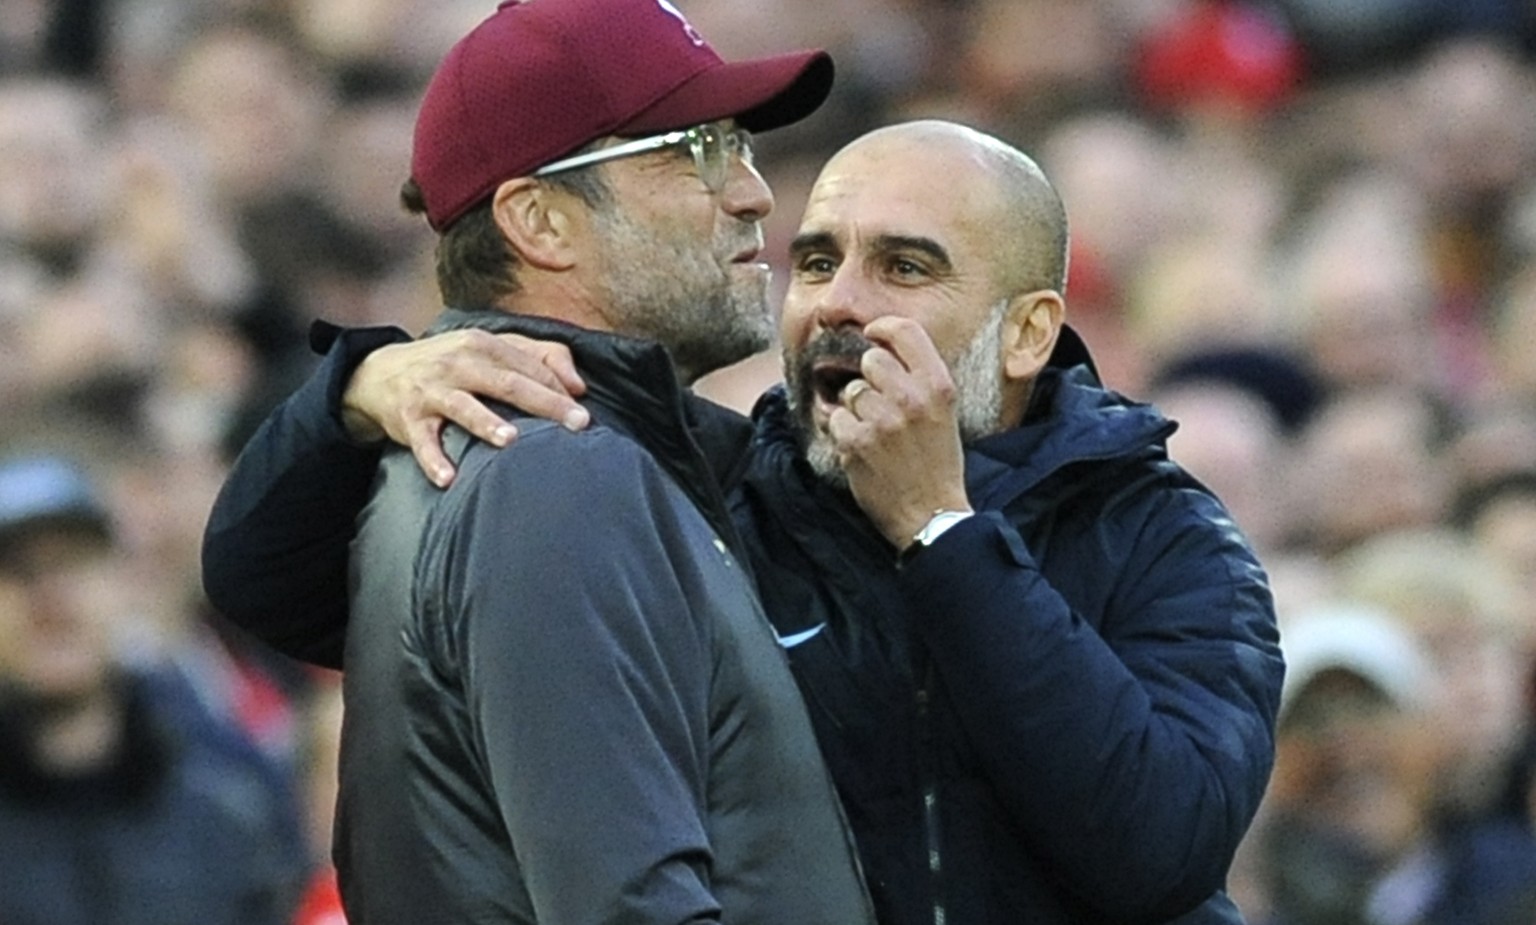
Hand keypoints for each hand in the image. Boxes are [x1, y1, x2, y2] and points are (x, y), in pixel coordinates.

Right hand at [342, 330, 589, 486]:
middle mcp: (458, 364)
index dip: (558, 390)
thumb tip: (578, 386)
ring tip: (510, 440)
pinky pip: (422, 441)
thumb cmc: (451, 364)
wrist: (380, 373)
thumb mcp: (491, 349)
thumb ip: (540, 356)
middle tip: (576, 425)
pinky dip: (433, 459)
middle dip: (544, 403)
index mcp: (483, 345)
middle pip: (508, 383)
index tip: (582, 415)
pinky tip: (448, 478)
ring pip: (463, 407)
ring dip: (486, 423)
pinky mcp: (408, 418)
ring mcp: (431, 391)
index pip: (529, 367)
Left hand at [827, 317, 971, 547]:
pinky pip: (836, 419)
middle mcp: (911, 397)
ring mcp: (882, 420)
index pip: (905, 331)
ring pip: (850, 391)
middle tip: (881, 405)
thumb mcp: (944, 412)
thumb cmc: (938, 462)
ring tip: (875, 433)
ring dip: (856, 410)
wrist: (932, 515)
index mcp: (938, 385)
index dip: (882, 328)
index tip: (872, 334)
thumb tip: (881, 347)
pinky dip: (844, 433)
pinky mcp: (858, 442)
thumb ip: (919, 378)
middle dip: (869, 379)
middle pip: (870, 360)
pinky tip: (863, 449)